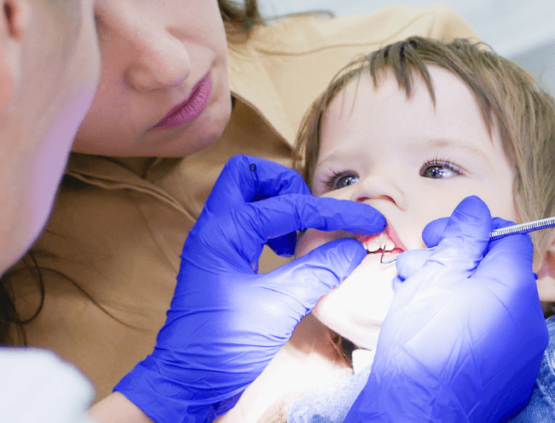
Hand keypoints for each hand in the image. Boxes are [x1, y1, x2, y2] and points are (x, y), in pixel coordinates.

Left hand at [114, 155, 385, 422]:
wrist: (186, 380)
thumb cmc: (224, 344)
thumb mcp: (278, 307)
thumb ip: (317, 272)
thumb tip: (354, 247)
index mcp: (224, 232)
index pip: (286, 205)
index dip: (332, 211)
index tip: (368, 219)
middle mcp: (213, 227)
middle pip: (247, 174)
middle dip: (286, 185)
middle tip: (310, 215)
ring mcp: (213, 242)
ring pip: (244, 195)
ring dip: (278, 203)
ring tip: (299, 237)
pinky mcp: (219, 259)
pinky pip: (245, 221)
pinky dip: (270, 225)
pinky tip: (287, 252)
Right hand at [346, 196, 546, 422]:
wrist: (417, 412)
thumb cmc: (422, 342)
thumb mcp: (436, 274)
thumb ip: (461, 236)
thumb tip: (476, 208)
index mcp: (513, 287)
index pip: (505, 236)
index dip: (468, 230)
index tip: (438, 236)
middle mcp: (525, 318)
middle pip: (489, 268)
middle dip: (448, 260)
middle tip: (414, 267)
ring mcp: (516, 350)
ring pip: (481, 300)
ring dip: (445, 289)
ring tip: (409, 297)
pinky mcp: (503, 373)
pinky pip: (483, 332)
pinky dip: (455, 320)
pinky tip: (422, 324)